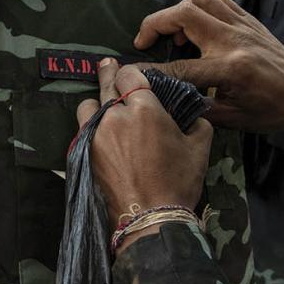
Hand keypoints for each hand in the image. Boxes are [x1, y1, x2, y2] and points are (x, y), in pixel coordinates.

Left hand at [76, 59, 212, 226]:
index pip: (130, 74)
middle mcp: (116, 116)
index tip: (133, 74)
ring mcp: (97, 134)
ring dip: (96, 104)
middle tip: (107, 65)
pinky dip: (91, 127)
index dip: (132, 72)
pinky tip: (100, 133)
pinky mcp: (85, 153)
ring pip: (88, 106)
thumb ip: (196, 122)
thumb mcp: (199, 148)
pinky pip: (83, 130)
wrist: (150, 218)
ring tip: (103, 108)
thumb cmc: (177, 182)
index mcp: (145, 108)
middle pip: (106, 83)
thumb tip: (192, 114)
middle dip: (108, 72)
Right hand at [138, 0, 283, 130]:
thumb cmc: (273, 110)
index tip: (131, 72)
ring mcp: (241, 25)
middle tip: (145, 40)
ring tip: (172, 31)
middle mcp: (233, 41)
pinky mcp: (247, 18)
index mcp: (230, 70)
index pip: (180, 67)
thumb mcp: (233, 118)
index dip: (150, 70)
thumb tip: (164, 96)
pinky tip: (193, 23)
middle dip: (157, 23)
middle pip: (185, 14)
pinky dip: (197, 4)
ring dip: (178, 10)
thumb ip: (196, 105)